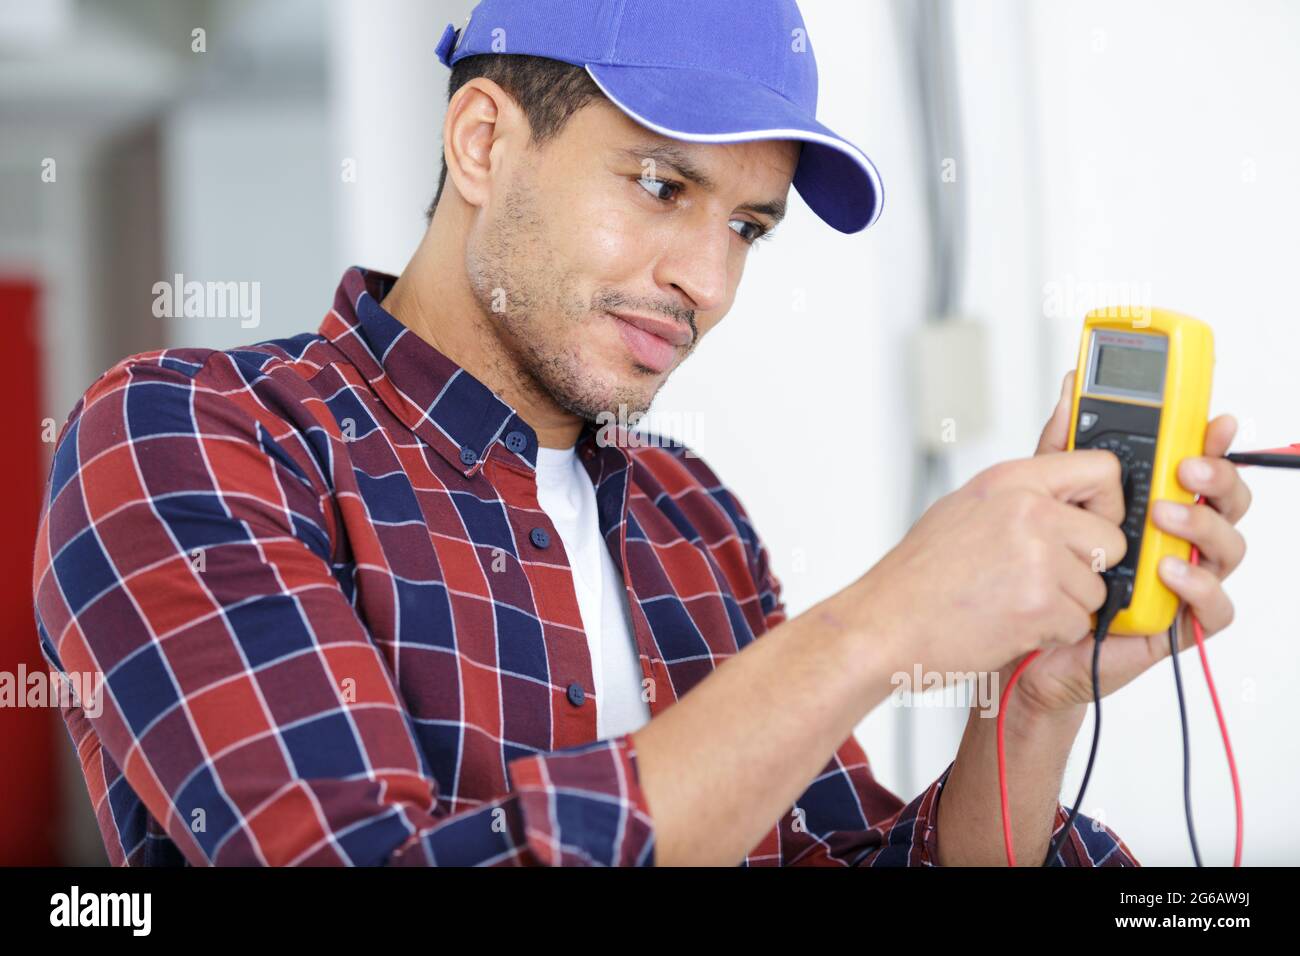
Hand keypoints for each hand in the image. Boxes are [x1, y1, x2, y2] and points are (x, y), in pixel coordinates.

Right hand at [856, 434, 1128, 679]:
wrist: (882, 624)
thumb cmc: (917, 576)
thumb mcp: (967, 508)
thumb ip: (1022, 490)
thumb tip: (1063, 460)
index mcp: (1011, 480)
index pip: (1102, 470)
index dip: (1108, 503)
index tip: (1093, 522)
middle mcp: (1028, 510)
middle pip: (1111, 539)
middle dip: (1087, 568)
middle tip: (1039, 578)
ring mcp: (1036, 556)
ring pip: (1096, 588)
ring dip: (1064, 605)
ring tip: (1010, 602)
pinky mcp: (1040, 603)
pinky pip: (1078, 623)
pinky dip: (1049, 633)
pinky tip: (1008, 623)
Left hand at [1000, 370, 1251, 718]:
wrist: (1021, 641)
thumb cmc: (1042, 570)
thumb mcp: (1047, 497)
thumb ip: (1064, 446)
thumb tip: (1071, 389)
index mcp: (1155, 502)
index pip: (1198, 465)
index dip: (1213, 440)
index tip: (1213, 420)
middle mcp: (1176, 538)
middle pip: (1226, 501)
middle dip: (1217, 478)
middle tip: (1186, 470)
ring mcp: (1183, 579)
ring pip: (1228, 548)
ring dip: (1203, 526)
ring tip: (1166, 516)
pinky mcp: (1179, 622)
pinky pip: (1215, 606)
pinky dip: (1198, 586)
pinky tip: (1168, 572)